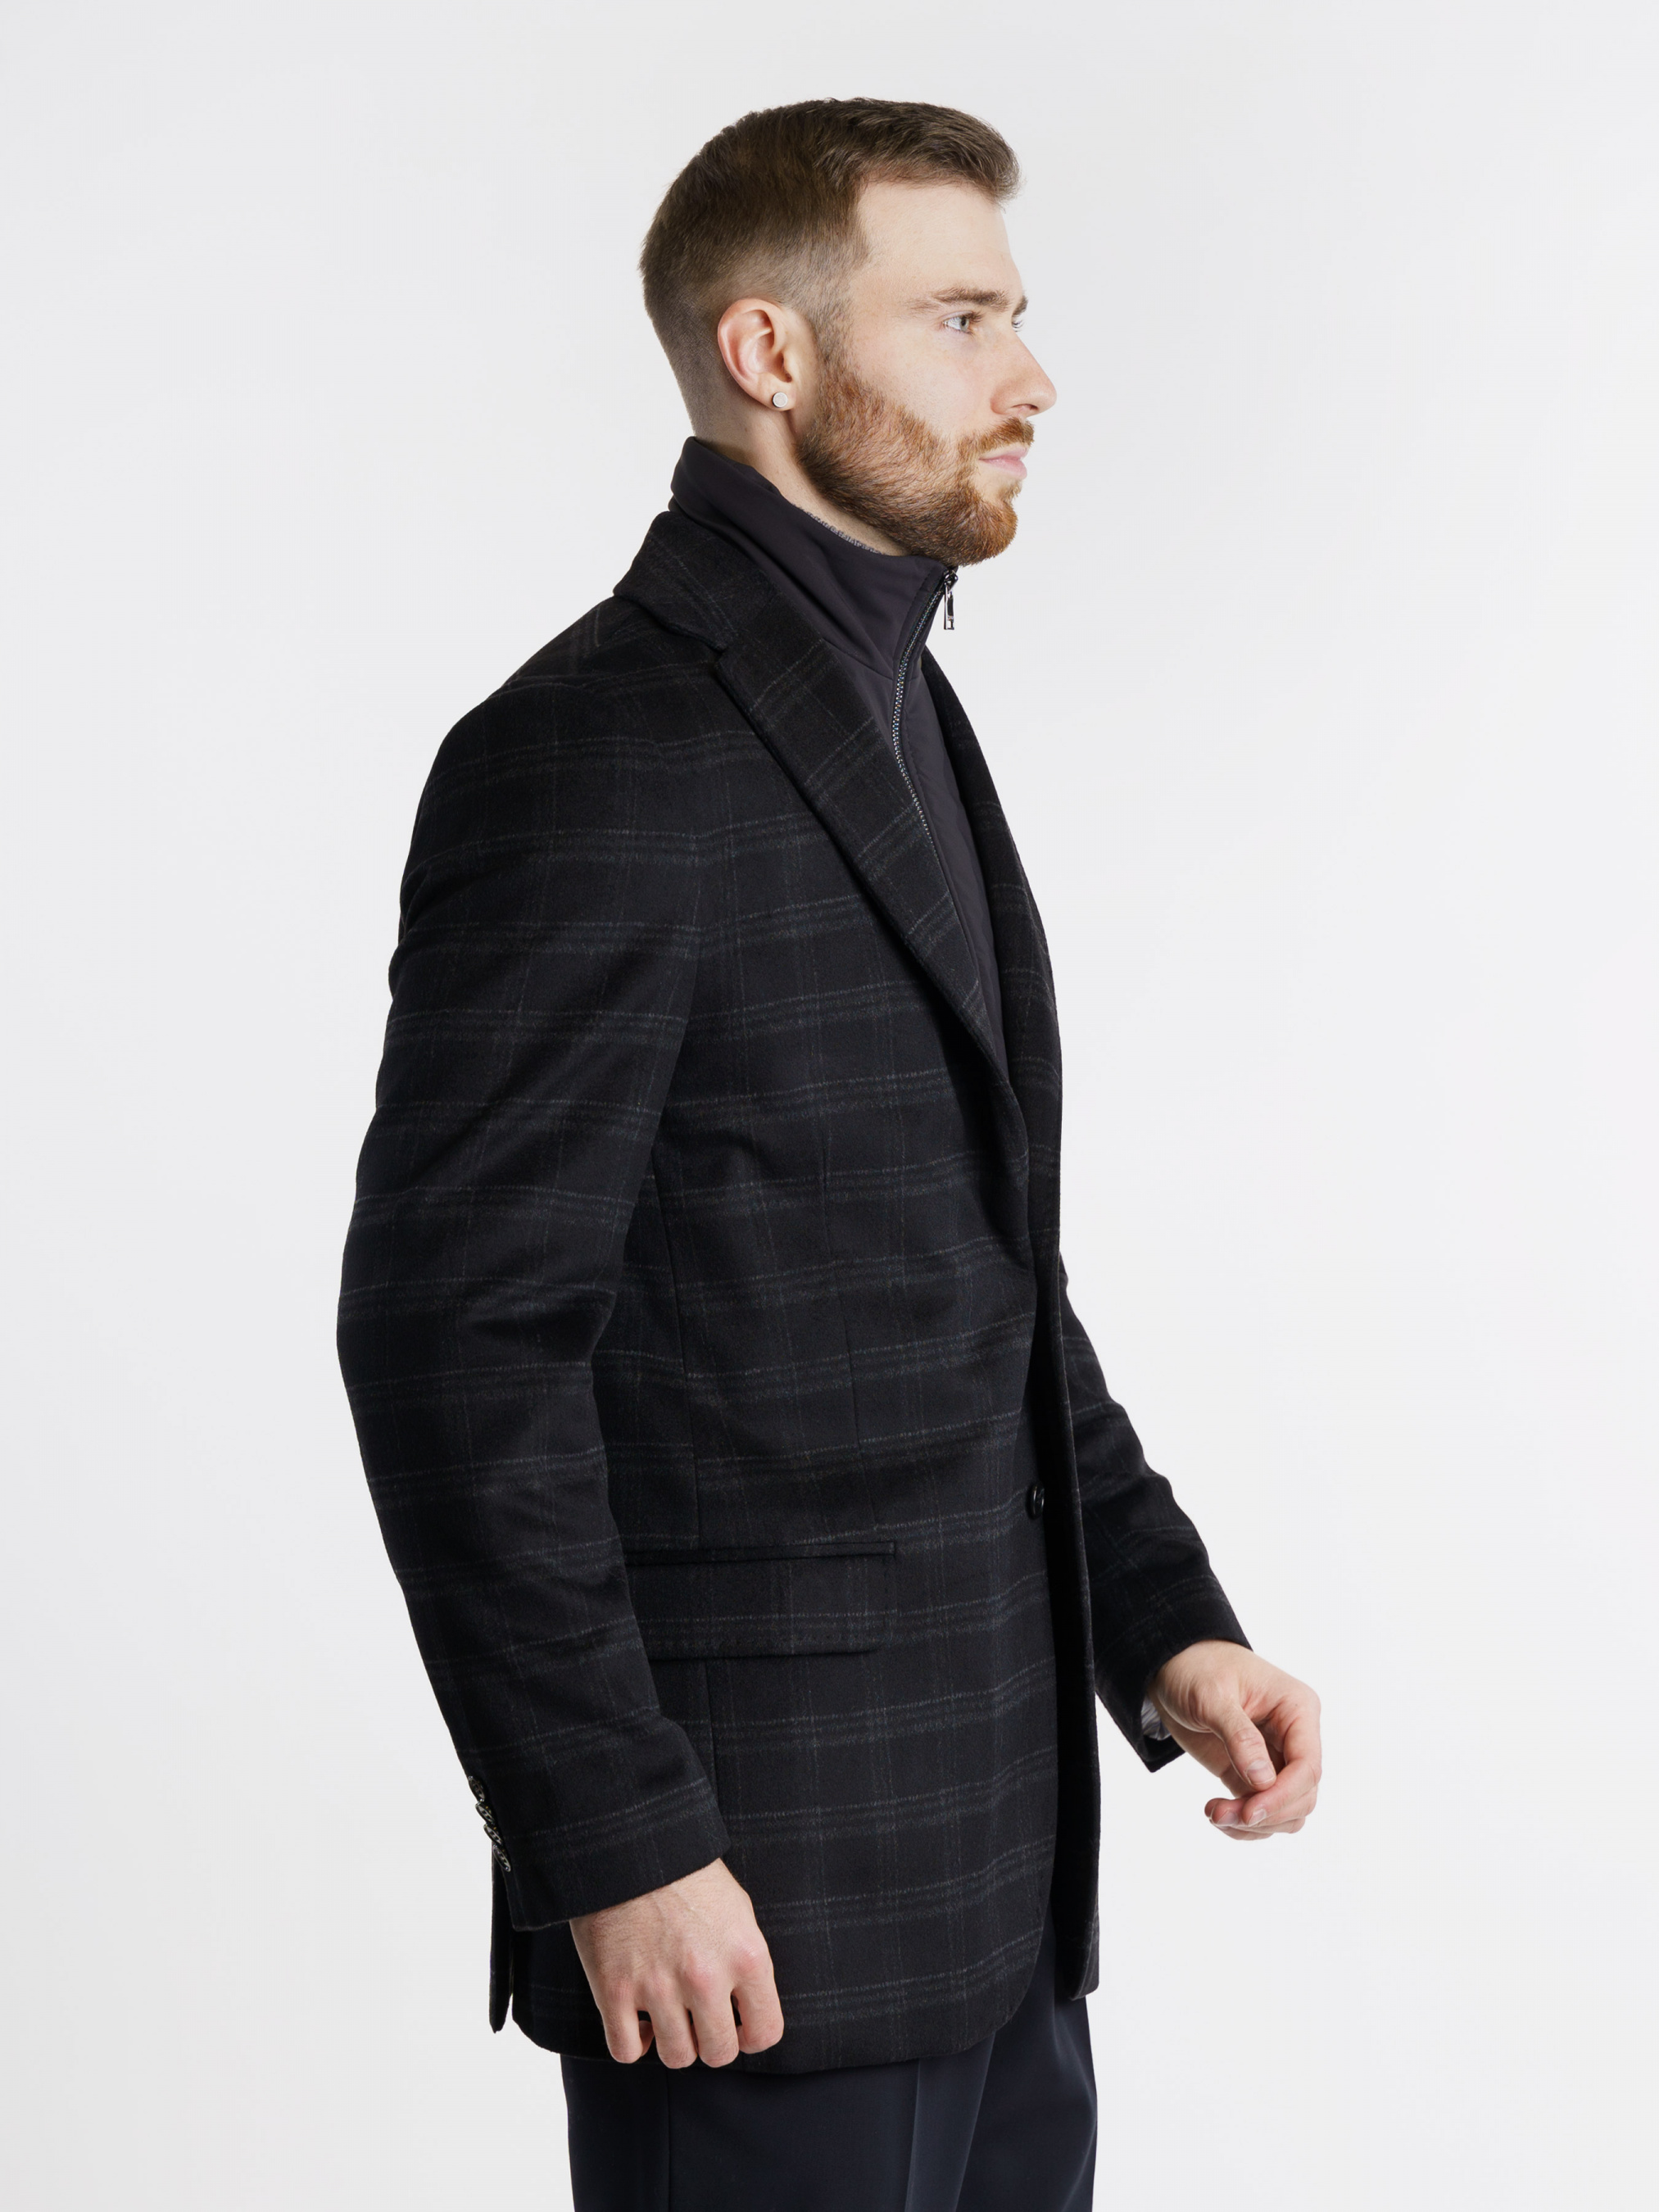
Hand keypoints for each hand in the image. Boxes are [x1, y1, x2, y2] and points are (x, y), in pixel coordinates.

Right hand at [569, 1858, 783, 2066]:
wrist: (631, 1845)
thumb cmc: (687, 1874)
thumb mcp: (737, 1910)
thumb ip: (746, 1963)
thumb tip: (749, 2009)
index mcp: (745, 1955)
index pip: (766, 2032)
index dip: (751, 2035)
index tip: (738, 2027)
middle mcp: (706, 1978)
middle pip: (718, 2052)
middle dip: (710, 2040)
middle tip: (699, 2019)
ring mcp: (659, 1987)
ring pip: (676, 2057)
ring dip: (672, 2040)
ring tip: (668, 2014)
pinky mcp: (615, 1990)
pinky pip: (626, 2052)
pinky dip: (633, 2043)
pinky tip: (636, 2019)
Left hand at [1149, 1640, 1321, 1840]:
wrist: (1172, 1666)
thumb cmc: (1195, 1669)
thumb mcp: (1212, 1696)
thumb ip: (1239, 1736)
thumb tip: (1264, 1781)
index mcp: (1297, 1709)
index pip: (1308, 1766)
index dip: (1283, 1796)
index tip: (1248, 1812)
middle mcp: (1294, 1736)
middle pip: (1302, 1795)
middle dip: (1264, 1813)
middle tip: (1218, 1813)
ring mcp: (1276, 1757)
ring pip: (1287, 1811)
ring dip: (1253, 1824)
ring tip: (1213, 1813)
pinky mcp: (1253, 1774)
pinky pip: (1265, 1812)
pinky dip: (1245, 1824)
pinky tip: (1217, 1814)